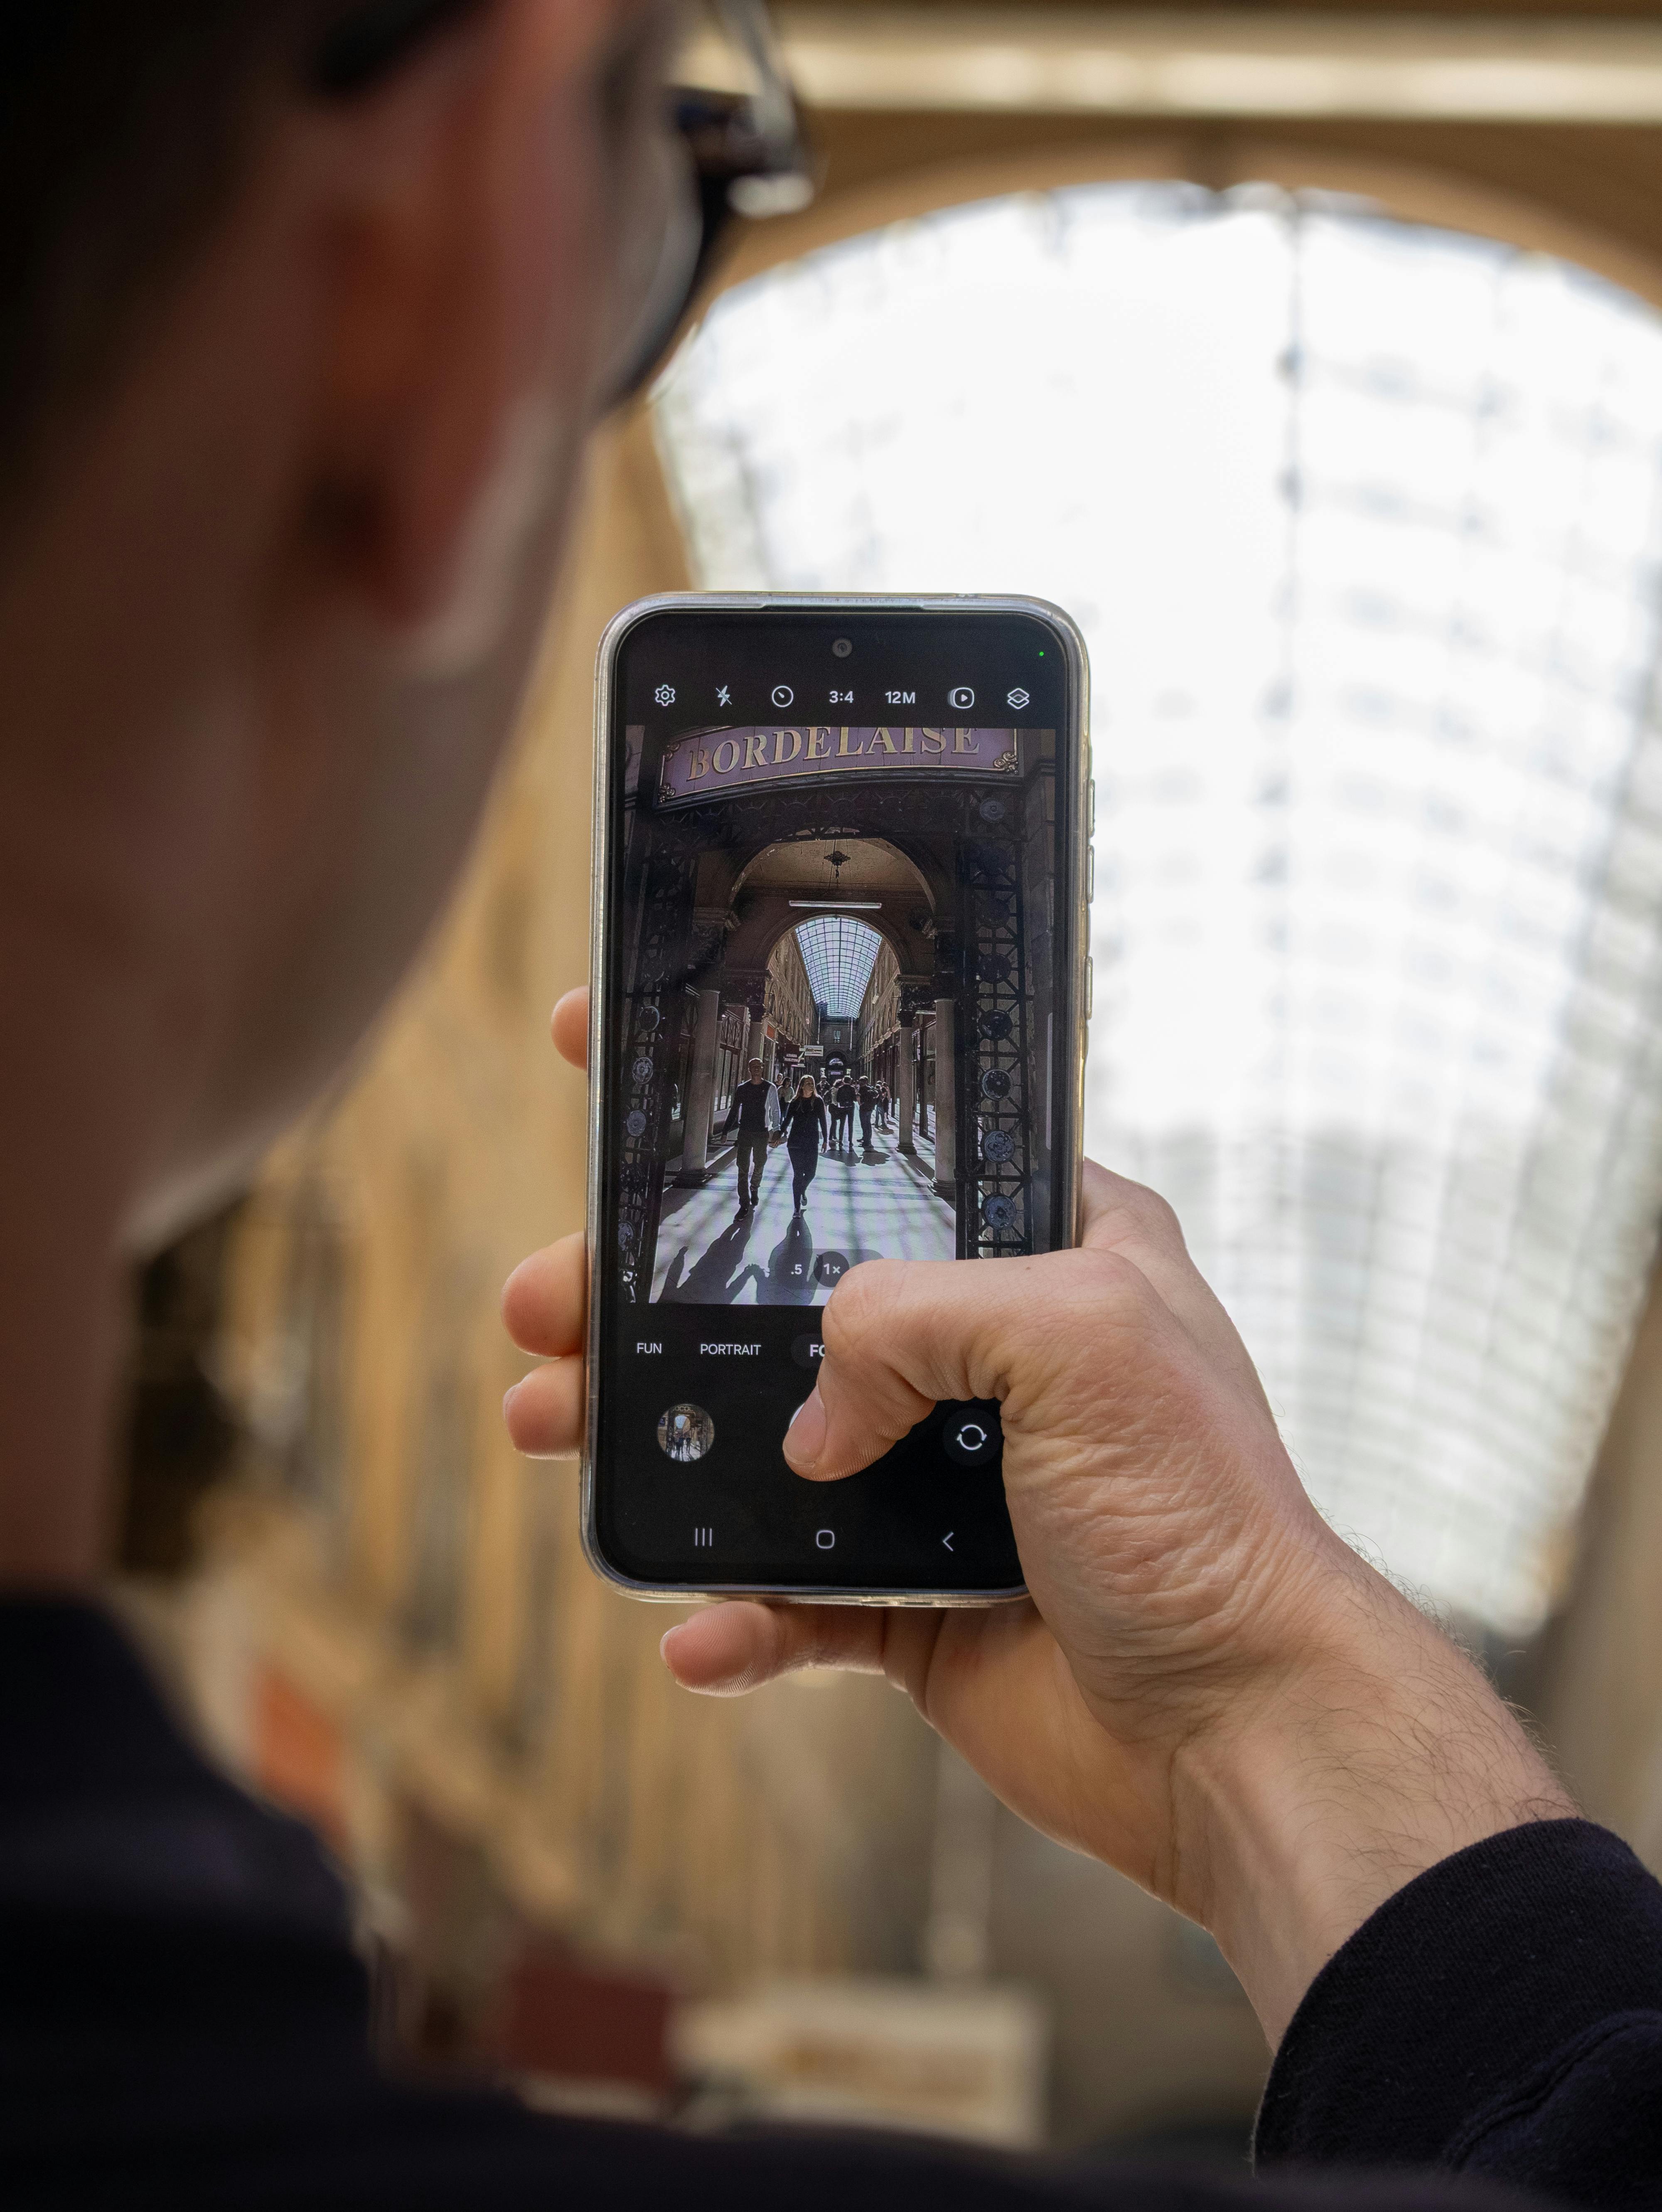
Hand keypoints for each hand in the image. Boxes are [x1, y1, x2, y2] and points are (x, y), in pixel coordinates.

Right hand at [504, 989, 1571, 2044]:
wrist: (1244, 1731)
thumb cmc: (1204, 1515)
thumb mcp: (1080, 1333)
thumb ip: (911, 1317)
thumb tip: (809, 1420)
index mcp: (1045, 1251)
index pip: (879, 1146)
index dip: (754, 1102)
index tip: (619, 1064)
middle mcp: (988, 1354)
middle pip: (779, 1301)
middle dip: (646, 1295)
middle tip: (544, 1300)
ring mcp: (941, 1479)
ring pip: (757, 1442)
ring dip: (649, 1439)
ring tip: (551, 1426)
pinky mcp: (915, 1602)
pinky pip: (790, 1599)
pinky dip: (734, 1612)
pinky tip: (702, 1630)